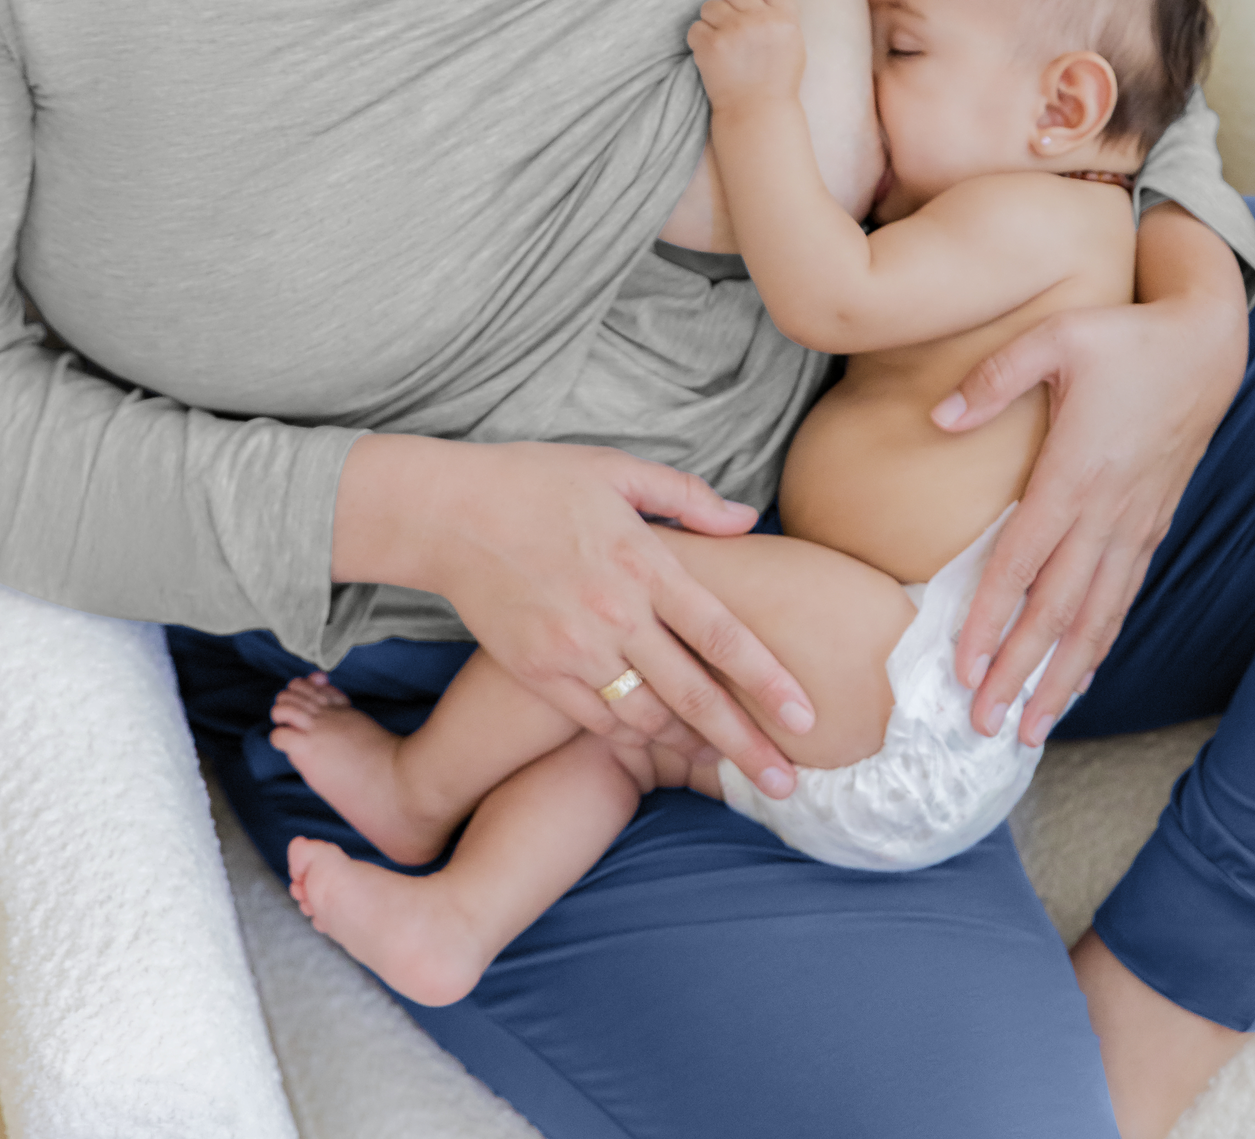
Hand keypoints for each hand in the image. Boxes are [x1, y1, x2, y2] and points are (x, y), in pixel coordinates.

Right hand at [334, 434, 815, 798]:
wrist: (448, 513)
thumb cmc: (536, 481)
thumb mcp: (617, 470)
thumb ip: (687, 498)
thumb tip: (747, 520)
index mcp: (644, 562)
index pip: (722, 635)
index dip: (769, 682)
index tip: (807, 718)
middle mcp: (614, 613)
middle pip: (694, 695)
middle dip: (746, 745)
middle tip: (786, 784)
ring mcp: (573, 649)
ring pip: (647, 717)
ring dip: (691, 746)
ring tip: (726, 766)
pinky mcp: (538, 672)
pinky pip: (597, 721)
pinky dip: (632, 736)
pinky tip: (659, 743)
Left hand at [687, 0, 805, 112]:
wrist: (757, 113)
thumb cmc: (776, 83)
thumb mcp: (793, 46)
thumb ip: (780, 20)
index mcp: (785, 20)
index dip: (762, 1)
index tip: (757, 17)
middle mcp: (759, 20)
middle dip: (731, 6)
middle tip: (730, 27)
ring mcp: (733, 30)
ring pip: (711, 5)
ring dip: (711, 21)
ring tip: (719, 41)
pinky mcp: (710, 44)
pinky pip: (695, 27)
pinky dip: (699, 40)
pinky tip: (709, 54)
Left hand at [942, 216, 1247, 744]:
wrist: (1206, 344)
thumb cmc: (1123, 337)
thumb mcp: (1053, 337)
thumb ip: (992, 379)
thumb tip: (936, 419)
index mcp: (1074, 474)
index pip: (1021, 564)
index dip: (988, 619)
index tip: (959, 666)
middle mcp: (1107, 513)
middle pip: (1055, 611)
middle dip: (1018, 672)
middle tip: (983, 724)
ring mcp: (1134, 525)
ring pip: (1095, 618)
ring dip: (1062, 677)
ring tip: (1030, 729)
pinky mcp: (1152, 525)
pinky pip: (1122, 598)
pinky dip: (1099, 644)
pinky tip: (1078, 676)